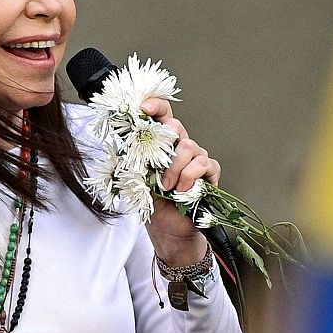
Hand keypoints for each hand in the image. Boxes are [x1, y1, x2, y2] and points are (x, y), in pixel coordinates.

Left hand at [142, 97, 219, 264]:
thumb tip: (123, 136)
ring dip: (174, 169)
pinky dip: (190, 177)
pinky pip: (203, 164)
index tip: (143, 107)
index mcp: (163, 142)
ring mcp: (197, 157)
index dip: (155, 105)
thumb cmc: (153, 201)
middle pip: (175, 127)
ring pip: (189, 147)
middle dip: (162, 145)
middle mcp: (181, 145)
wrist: (168, 227)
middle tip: (154, 167)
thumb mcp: (137, 175)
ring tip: (167, 187)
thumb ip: (134, 155)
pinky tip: (183, 190)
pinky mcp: (210, 172)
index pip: (162, 114)